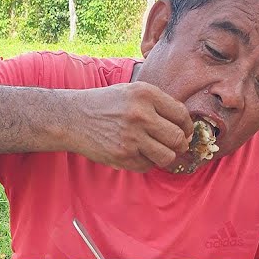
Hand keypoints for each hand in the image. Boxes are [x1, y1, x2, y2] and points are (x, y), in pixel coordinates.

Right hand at [65, 82, 192, 171]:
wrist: (71, 118)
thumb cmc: (106, 105)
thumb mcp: (132, 92)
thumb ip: (159, 104)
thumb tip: (187, 125)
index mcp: (145, 94)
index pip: (182, 114)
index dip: (187, 126)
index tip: (185, 130)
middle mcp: (140, 114)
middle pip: (179, 138)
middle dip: (180, 144)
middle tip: (174, 144)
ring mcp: (131, 136)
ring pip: (168, 156)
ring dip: (165, 156)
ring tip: (156, 150)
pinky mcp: (123, 155)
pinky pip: (148, 166)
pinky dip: (146, 162)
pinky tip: (136, 153)